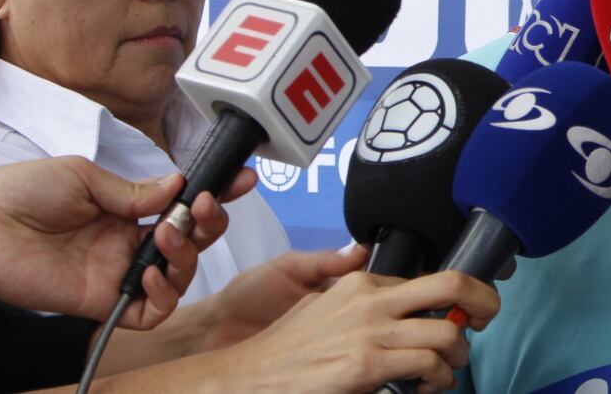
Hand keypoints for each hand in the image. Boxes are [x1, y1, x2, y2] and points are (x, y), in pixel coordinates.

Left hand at [0, 157, 248, 328]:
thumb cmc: (22, 193)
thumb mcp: (84, 177)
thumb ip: (134, 190)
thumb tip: (178, 186)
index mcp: (127, 211)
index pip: (181, 206)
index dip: (215, 194)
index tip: (241, 179)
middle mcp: (129, 243)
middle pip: (192, 241)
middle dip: (209, 223)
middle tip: (201, 206)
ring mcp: (118, 273)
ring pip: (180, 276)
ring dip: (188, 254)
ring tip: (168, 235)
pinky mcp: (103, 302)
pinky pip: (152, 311)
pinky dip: (164, 294)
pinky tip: (149, 272)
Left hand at [183, 246, 368, 352]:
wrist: (215, 332)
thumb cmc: (246, 295)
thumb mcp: (286, 268)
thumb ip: (323, 260)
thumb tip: (360, 248)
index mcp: (331, 284)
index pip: (371, 282)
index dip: (383, 284)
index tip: (395, 286)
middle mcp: (333, 311)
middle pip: (371, 310)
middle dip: (380, 311)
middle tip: (385, 312)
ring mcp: (326, 337)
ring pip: (360, 336)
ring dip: (365, 335)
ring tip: (367, 332)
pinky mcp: (316, 361)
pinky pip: (342, 358)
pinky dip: (350, 357)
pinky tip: (351, 352)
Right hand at [219, 270, 499, 393]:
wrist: (250, 377)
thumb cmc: (287, 350)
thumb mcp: (324, 306)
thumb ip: (359, 300)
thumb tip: (397, 302)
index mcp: (362, 281)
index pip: (431, 279)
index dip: (458, 297)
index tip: (468, 311)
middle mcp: (372, 299)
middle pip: (453, 284)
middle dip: (483, 301)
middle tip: (486, 319)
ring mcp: (371, 331)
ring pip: (447, 335)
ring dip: (458, 359)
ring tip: (445, 373)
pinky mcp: (367, 365)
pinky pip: (429, 366)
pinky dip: (439, 380)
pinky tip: (427, 388)